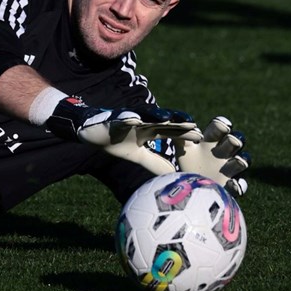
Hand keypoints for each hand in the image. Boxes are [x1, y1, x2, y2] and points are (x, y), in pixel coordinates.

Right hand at [46, 98, 202, 174]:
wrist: (90, 133)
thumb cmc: (113, 142)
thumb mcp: (136, 155)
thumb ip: (154, 162)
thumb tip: (172, 175)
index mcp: (149, 131)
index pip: (171, 131)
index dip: (184, 133)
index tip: (200, 138)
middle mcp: (143, 122)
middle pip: (164, 121)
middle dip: (178, 122)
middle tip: (194, 126)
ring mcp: (129, 117)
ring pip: (146, 115)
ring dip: (158, 115)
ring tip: (170, 117)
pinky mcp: (114, 117)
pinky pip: (122, 117)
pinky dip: (128, 117)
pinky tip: (135, 118)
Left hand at [174, 116, 250, 196]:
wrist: (189, 189)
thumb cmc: (185, 164)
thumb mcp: (182, 148)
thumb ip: (179, 135)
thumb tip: (176, 121)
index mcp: (211, 142)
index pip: (220, 128)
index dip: (222, 125)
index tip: (219, 125)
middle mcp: (223, 153)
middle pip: (237, 140)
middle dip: (235, 139)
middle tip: (231, 140)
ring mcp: (229, 169)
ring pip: (244, 159)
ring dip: (242, 159)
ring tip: (238, 161)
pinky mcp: (231, 187)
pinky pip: (240, 185)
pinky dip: (238, 184)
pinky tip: (232, 184)